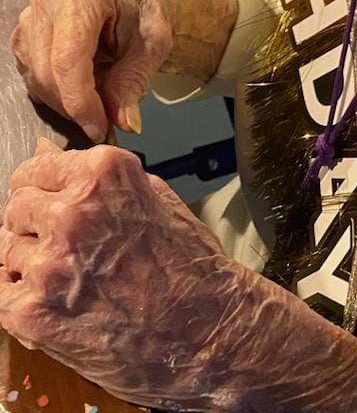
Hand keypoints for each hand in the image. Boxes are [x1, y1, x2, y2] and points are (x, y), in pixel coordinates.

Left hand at [0, 140, 251, 408]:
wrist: (203, 330)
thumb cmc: (189, 266)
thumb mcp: (155, 199)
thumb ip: (100, 181)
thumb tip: (53, 160)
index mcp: (102, 175)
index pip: (35, 168)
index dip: (40, 187)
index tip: (43, 199)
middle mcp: (72, 212)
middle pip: (16, 206)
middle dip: (33, 224)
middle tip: (62, 246)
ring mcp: (49, 263)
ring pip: (5, 249)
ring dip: (28, 262)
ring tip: (68, 278)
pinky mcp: (33, 311)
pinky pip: (1, 291)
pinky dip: (19, 296)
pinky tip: (52, 301)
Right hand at [10, 0, 173, 140]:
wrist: (136, 0)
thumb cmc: (145, 16)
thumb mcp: (153, 45)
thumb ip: (134, 81)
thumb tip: (122, 120)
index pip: (69, 58)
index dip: (80, 101)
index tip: (98, 128)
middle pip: (48, 72)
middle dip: (75, 107)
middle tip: (103, 121)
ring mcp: (31, 16)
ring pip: (37, 80)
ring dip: (66, 101)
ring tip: (99, 95)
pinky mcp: (24, 35)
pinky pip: (32, 78)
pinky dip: (56, 93)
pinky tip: (82, 86)